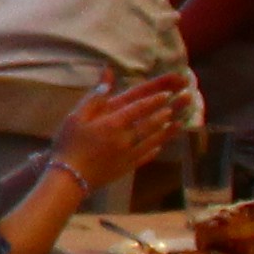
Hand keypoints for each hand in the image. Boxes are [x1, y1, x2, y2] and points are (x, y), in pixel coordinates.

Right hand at [50, 74, 185, 194]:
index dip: (153, 99)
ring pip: (152, 139)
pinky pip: (145, 157)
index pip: (138, 107)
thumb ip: (94, 96)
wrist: (68, 178)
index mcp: (112, 123)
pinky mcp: (126, 168)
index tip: (167, 93)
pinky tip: (160, 145)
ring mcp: (128, 154)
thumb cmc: (68, 144)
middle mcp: (125, 138)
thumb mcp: (75, 116)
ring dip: (167, 129)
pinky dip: (155, 149)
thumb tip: (108, 75)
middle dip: (169, 110)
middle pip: (151, 122)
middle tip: (185, 101)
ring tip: (179, 121)